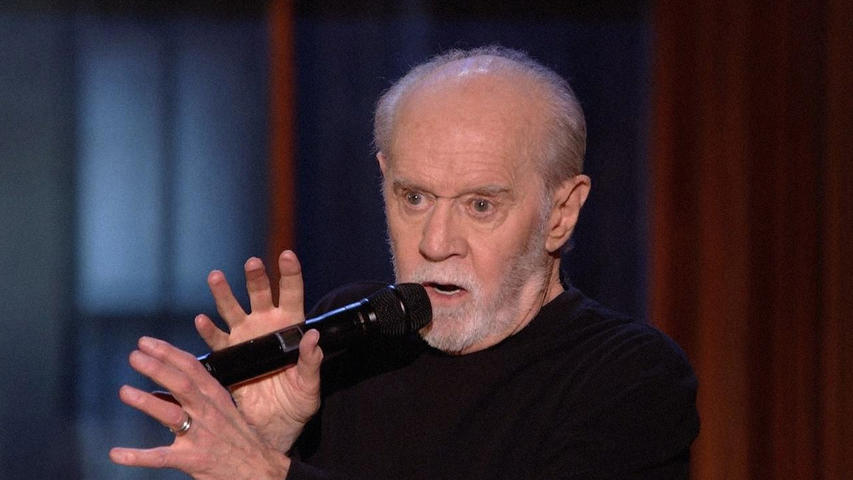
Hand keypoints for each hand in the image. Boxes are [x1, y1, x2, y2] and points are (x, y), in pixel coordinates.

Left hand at [109, 337, 290, 478]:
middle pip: (182, 384)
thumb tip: (157, 391)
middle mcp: (208, 413)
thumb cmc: (239, 438)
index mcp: (216, 397)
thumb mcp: (223, 410)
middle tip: (134, 355)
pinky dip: (138, 456)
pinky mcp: (192, 460)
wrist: (259, 469)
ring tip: (124, 391)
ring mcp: (200, 436)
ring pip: (172, 415)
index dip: (168, 353)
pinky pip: (162, 457)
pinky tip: (116, 453)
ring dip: (147, 403)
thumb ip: (194, 398)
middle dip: (157, 367)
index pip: (192, 368)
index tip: (146, 343)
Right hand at [194, 250, 321, 451]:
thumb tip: (313, 338)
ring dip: (224, 294)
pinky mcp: (229, 357)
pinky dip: (208, 330)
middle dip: (256, 278)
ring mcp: (245, 338)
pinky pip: (217, 340)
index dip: (289, 273)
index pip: (292, 293)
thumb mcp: (310, 385)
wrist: (274, 426)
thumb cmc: (297, 403)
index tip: (286, 255)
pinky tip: (202, 320)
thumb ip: (311, 362)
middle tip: (253, 264)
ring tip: (216, 277)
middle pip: (260, 295)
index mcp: (291, 326)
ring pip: (232, 310)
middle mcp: (266, 326)